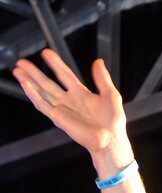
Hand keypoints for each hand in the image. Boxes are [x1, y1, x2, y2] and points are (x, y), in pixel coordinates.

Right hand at [12, 49, 127, 155]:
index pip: (65, 75)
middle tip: (22, 62)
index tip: (47, 53)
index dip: (56, 63)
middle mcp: (69, 101)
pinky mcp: (58, 118)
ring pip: (41, 92)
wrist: (111, 140)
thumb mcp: (111, 95)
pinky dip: (33, 95)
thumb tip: (98, 61)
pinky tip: (26, 85)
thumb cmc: (113, 122)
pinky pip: (42, 105)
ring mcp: (62, 109)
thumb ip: (103, 78)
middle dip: (35, 72)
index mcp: (81, 94)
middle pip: (48, 82)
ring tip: (18, 70)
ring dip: (29, 81)